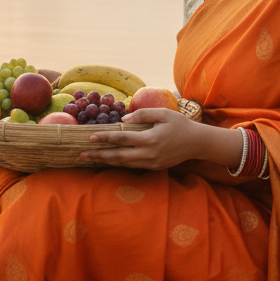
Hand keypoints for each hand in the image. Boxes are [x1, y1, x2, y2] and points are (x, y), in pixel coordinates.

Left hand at [80, 107, 200, 170]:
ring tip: (91, 158)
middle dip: (99, 155)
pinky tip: (109, 160)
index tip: (90, 137)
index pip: (122, 138)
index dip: (105, 138)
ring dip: (106, 161)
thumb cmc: (180, 124)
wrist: (197, 143)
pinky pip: (132, 166)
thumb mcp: (163, 113)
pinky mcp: (154, 167)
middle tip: (82, 154)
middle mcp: (149, 154)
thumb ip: (142, 114)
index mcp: (150, 139)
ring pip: (124, 164)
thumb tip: (124, 118)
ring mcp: (151, 163)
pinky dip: (119, 163)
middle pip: (119, 156)